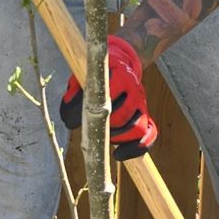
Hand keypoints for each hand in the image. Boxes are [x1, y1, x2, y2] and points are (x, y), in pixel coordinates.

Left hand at [59, 35, 157, 158]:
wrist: (118, 64)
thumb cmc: (93, 77)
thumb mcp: (80, 79)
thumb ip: (73, 94)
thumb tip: (69, 119)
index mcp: (119, 75)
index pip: (107, 95)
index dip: (87, 111)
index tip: (71, 120)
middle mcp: (135, 89)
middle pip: (122, 116)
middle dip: (103, 127)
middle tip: (90, 128)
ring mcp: (143, 104)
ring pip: (137, 128)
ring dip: (118, 138)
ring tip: (103, 137)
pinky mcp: (147, 118)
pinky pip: (150, 136)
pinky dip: (134, 149)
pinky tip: (117, 154)